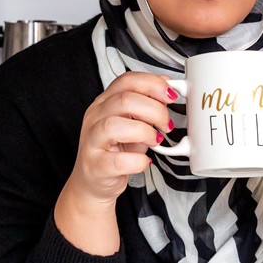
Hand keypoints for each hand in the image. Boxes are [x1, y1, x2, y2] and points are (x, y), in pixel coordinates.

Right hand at [65, 71, 175, 206]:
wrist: (94, 182)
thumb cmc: (116, 151)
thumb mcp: (133, 123)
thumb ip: (147, 106)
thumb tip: (168, 88)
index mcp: (105, 102)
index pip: (127, 80)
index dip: (153, 84)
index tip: (171, 95)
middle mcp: (95, 117)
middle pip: (125, 100)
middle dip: (155, 110)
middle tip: (166, 125)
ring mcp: (91, 141)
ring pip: (114, 125)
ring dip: (145, 132)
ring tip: (155, 141)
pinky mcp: (95, 166)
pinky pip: (117, 161)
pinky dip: (138, 161)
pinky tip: (144, 162)